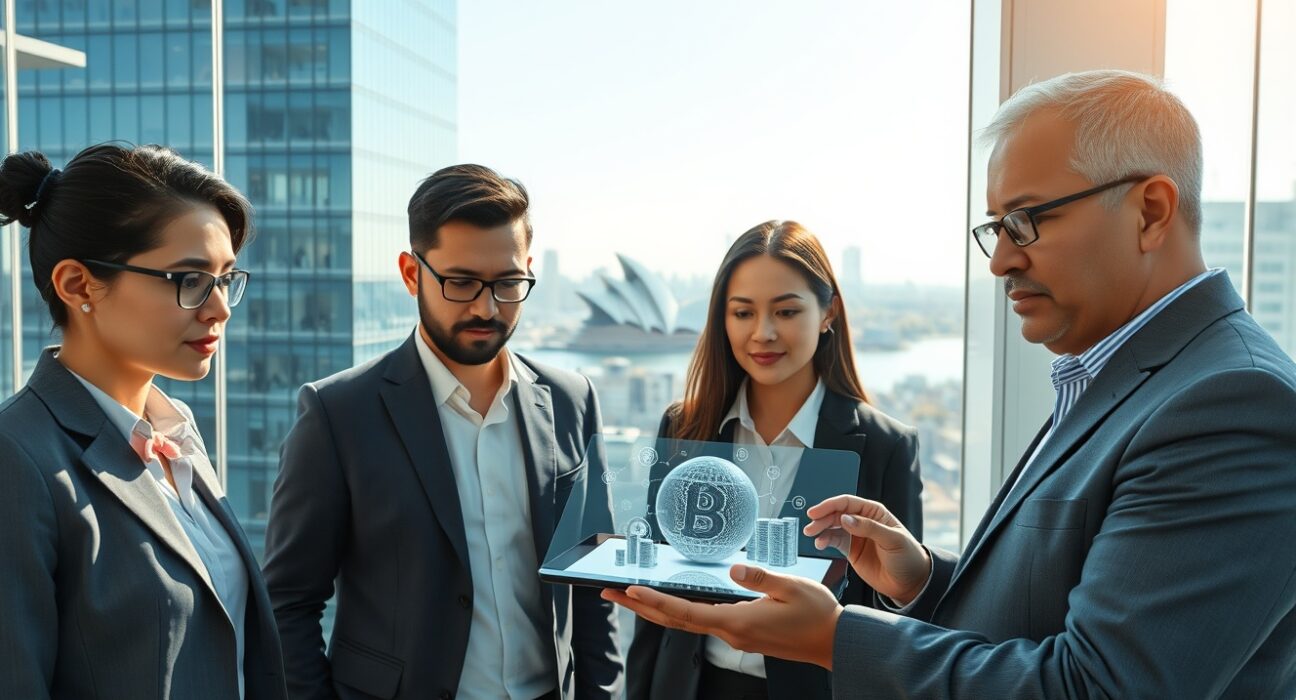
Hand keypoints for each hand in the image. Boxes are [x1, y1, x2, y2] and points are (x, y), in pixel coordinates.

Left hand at [601, 564, 843, 668]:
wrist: (836, 641)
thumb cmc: (817, 614)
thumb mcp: (790, 586)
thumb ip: (759, 576)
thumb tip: (732, 568)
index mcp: (737, 621)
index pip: (685, 612)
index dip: (654, 601)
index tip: (629, 591)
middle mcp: (730, 632)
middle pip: (674, 620)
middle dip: (640, 607)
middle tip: (609, 592)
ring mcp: (735, 635)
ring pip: (685, 622)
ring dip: (656, 609)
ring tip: (630, 596)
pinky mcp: (743, 634)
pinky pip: (703, 622)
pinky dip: (679, 612)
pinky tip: (672, 602)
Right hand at [803, 495, 930, 605]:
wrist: (910, 583)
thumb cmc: (908, 557)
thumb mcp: (892, 540)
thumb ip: (869, 528)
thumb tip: (846, 519)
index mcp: (874, 512)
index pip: (848, 503)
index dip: (830, 505)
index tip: (816, 512)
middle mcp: (862, 521)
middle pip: (836, 514)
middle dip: (822, 518)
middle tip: (811, 526)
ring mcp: (855, 536)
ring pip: (832, 527)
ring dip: (820, 529)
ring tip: (811, 535)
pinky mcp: (851, 550)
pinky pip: (834, 542)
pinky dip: (824, 541)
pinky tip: (820, 544)